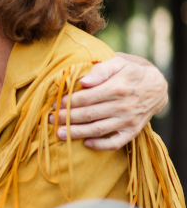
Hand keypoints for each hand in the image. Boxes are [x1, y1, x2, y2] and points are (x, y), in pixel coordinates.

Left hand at [51, 53, 167, 150]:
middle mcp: (123, 105)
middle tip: (50, 118)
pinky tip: (86, 143)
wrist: (157, 86)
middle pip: (89, 114)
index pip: (86, 98)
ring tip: (59, 134)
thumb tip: (83, 81)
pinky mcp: (133, 131)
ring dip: (77, 133)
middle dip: (67, 117)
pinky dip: (100, 145)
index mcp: (118, 87)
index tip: (55, 103)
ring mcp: (128, 120)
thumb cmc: (131, 71)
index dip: (68, 102)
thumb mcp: (118, 62)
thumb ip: (101, 70)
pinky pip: (115, 142)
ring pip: (98, 129)